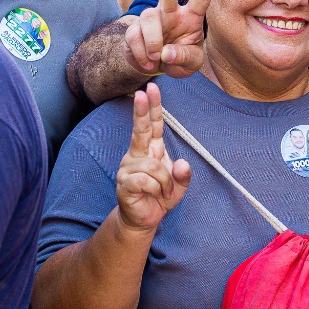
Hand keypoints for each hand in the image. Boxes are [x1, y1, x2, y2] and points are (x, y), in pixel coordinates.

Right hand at [116, 83, 191, 231]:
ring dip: (165, 182)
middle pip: (140, 130)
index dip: (152, 108)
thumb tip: (182, 163)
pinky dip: (157, 190)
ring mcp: (128, 168)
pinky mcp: (124, 183)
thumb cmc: (160, 197)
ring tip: (163, 192)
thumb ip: (184, 175)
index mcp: (151, 150)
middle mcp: (137, 155)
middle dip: (141, 111)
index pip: (152, 125)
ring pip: (154, 166)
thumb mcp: (179, 186)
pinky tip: (154, 196)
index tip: (151, 88)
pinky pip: (147, 181)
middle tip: (142, 92)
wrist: (144, 219)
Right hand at [125, 0, 216, 76]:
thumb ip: (184, 58)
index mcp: (191, 17)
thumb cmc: (179, 60)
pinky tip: (147, 62)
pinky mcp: (135, 28)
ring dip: (153, 41)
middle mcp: (171, 13)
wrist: (155, 67)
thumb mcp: (191, 64)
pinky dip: (141, 53)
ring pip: (149, 17)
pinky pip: (135, 35)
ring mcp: (152, 19)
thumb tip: (167, 53)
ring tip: (156, 58)